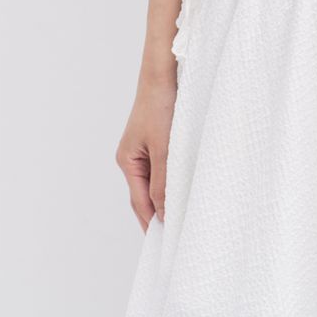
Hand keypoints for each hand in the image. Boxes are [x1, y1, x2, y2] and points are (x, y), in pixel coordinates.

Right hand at [114, 72, 177, 230]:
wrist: (164, 71)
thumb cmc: (160, 105)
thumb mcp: (164, 148)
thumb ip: (164, 183)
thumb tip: (164, 215)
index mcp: (128, 161)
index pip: (140, 203)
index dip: (153, 224)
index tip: (167, 245)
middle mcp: (134, 158)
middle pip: (146, 196)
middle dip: (159, 215)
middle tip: (177, 238)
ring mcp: (146, 149)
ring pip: (157, 182)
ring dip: (168, 198)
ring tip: (185, 218)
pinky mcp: (159, 139)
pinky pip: (165, 168)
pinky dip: (174, 181)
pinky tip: (187, 187)